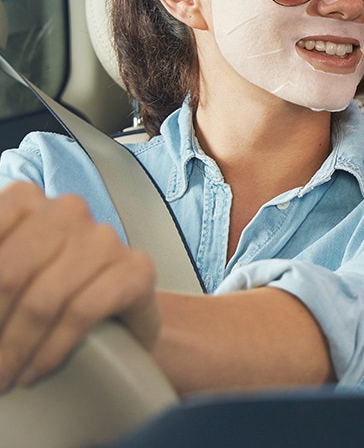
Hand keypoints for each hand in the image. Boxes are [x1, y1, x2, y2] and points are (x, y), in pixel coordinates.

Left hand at [0, 181, 158, 389]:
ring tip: (4, 377)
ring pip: (44, 299)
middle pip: (10, 275)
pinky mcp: (137, 269)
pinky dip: (51, 350)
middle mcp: (68, 211)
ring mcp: (106, 238)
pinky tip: (34, 372)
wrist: (116, 320)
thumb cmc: (45, 297)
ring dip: (15, 349)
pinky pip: (82, 313)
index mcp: (25, 200)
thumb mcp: (7, 279)